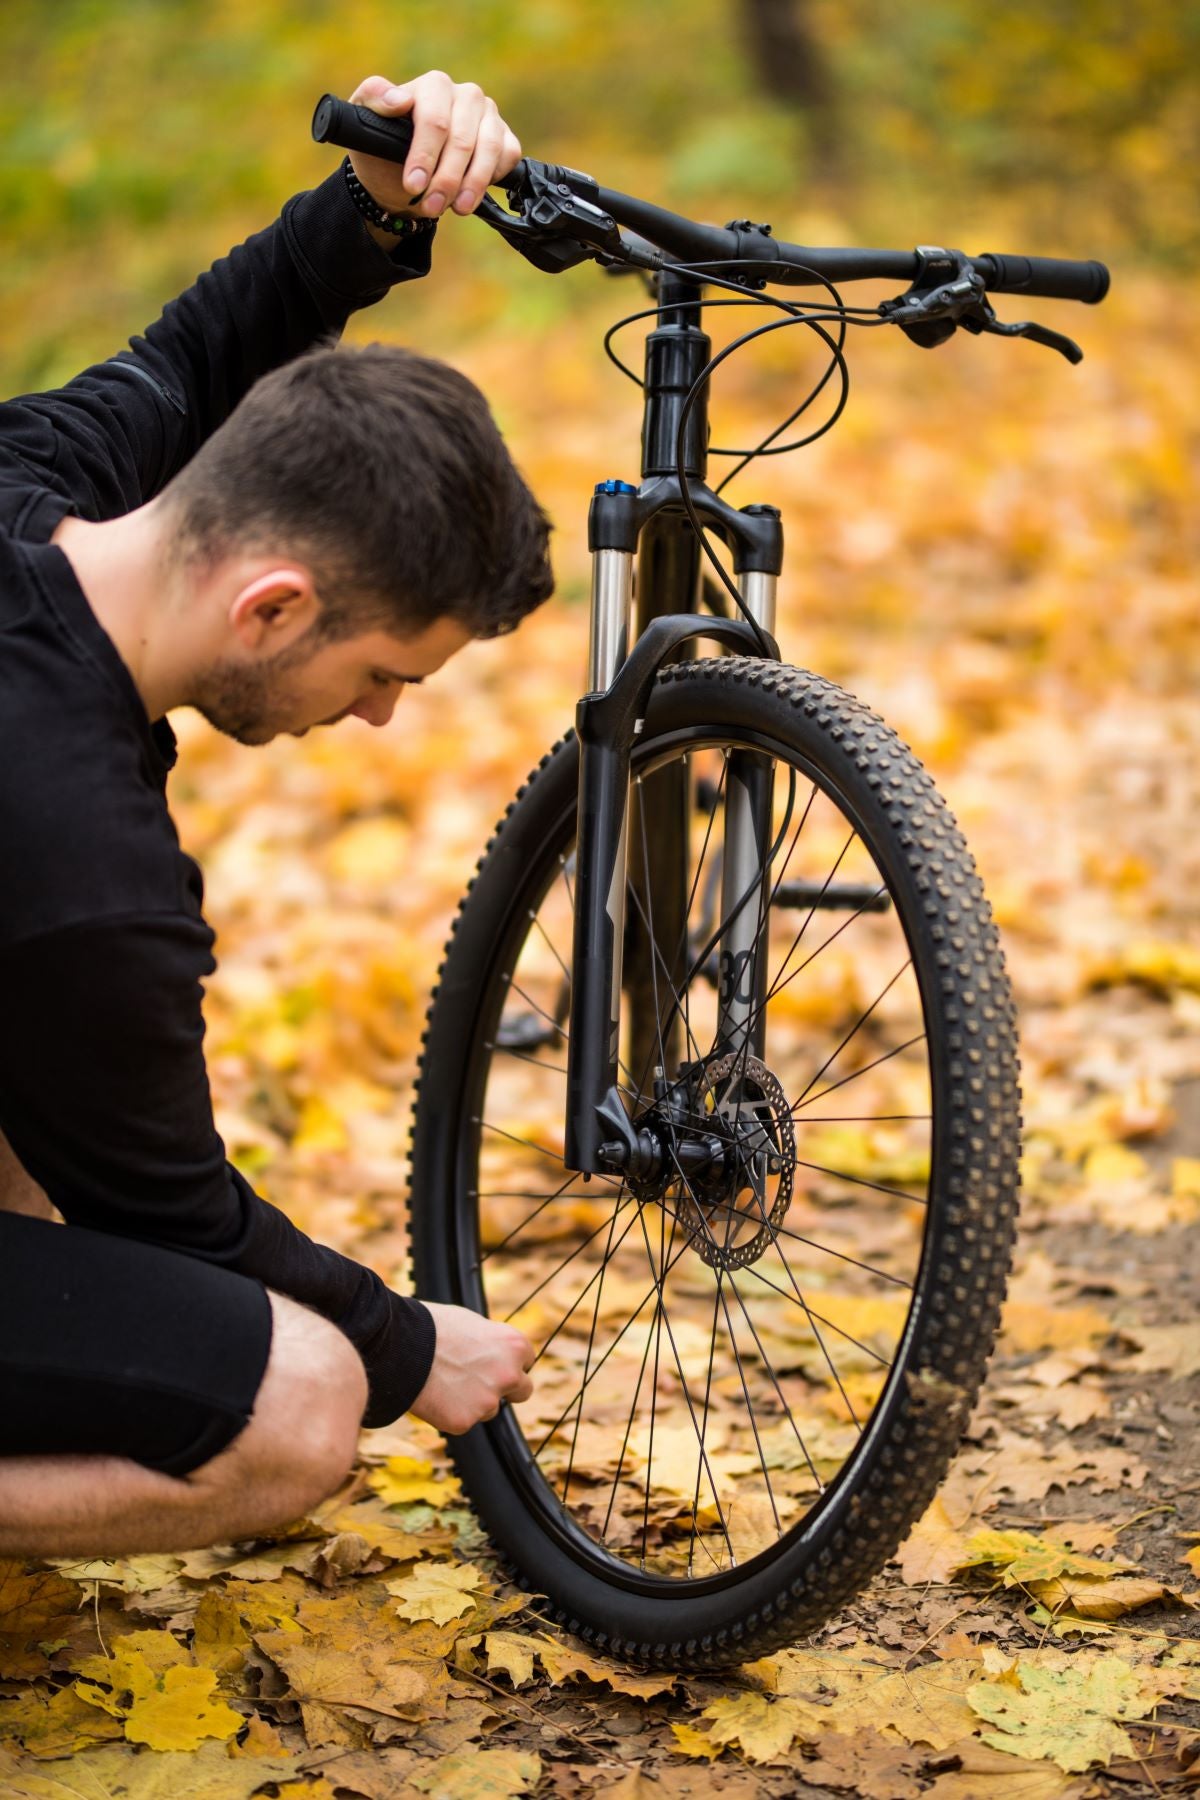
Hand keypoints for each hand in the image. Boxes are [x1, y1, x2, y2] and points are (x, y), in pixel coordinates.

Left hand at [347, 72, 521, 220]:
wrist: (403, 176)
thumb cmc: (384, 148)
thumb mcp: (365, 123)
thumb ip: (373, 100)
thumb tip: (397, 100)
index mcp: (434, 86)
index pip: (435, 119)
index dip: (424, 155)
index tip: (412, 185)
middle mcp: (465, 95)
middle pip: (462, 139)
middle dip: (446, 179)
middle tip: (430, 207)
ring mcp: (488, 115)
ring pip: (490, 149)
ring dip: (473, 185)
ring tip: (456, 209)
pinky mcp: (505, 136)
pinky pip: (508, 156)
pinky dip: (493, 177)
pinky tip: (472, 194)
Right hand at [409, 1301, 533, 1435]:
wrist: (402, 1345)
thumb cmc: (432, 1326)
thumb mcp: (472, 1322)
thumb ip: (491, 1343)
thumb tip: (494, 1352)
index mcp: (514, 1345)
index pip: (526, 1361)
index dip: (510, 1363)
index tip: (498, 1364)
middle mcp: (509, 1375)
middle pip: (522, 1391)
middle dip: (507, 1390)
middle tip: (482, 1384)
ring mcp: (488, 1401)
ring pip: (489, 1409)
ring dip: (474, 1402)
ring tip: (445, 1383)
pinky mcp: (465, 1422)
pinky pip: (462, 1421)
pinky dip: (451, 1413)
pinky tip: (434, 1396)